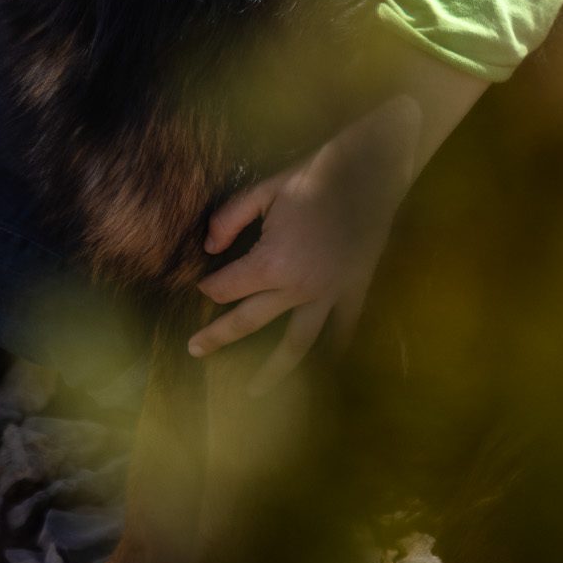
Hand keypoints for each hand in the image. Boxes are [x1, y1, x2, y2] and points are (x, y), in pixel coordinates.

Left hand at [187, 95, 422, 395]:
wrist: (368, 171)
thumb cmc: (313, 176)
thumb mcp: (264, 190)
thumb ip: (229, 219)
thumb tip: (208, 247)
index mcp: (271, 261)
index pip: (226, 287)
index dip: (208, 287)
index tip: (200, 286)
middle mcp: (297, 287)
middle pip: (248, 321)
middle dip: (218, 337)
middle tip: (194, 350)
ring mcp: (329, 294)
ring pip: (296, 344)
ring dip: (272, 371)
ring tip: (254, 391)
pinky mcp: (354, 290)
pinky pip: (342, 329)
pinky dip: (333, 350)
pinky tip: (323, 368)